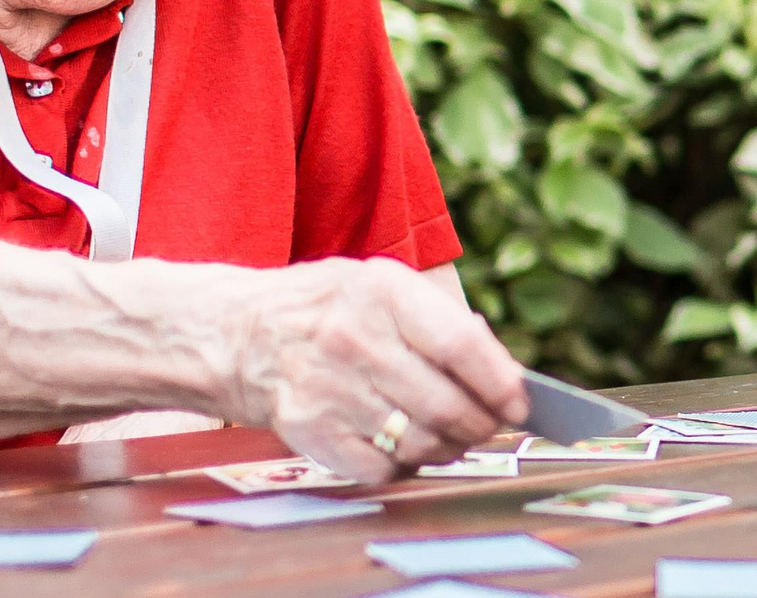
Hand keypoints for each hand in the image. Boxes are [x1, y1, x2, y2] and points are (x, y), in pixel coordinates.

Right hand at [218, 256, 531, 482]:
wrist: (237, 335)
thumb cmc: (328, 311)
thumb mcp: (381, 288)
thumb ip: (440, 323)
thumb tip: (505, 376)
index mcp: (381, 292)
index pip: (461, 345)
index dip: (500, 382)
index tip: (519, 403)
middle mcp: (354, 340)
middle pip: (446, 405)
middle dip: (481, 426)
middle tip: (487, 426)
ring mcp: (329, 389)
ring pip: (420, 443)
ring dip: (449, 449)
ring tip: (450, 438)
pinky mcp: (310, 432)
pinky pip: (382, 469)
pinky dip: (404, 467)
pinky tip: (403, 448)